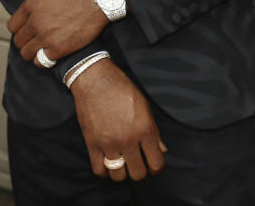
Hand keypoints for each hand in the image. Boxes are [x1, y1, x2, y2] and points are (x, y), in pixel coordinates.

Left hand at [6, 0, 105, 63]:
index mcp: (30, 6)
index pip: (12, 25)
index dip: (17, 27)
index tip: (25, 28)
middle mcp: (35, 23)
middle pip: (18, 41)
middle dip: (24, 40)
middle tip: (32, 39)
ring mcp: (46, 37)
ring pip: (27, 53)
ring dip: (31, 52)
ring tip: (39, 48)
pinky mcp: (59, 49)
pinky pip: (41, 61)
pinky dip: (42, 60)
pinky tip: (48, 54)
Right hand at [70, 59, 166, 181]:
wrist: (95, 79)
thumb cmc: (121, 88)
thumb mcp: (144, 106)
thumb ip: (154, 131)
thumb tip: (162, 149)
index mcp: (144, 129)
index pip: (156, 163)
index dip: (156, 167)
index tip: (152, 164)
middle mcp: (128, 139)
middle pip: (138, 173)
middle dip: (140, 171)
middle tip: (138, 163)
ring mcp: (109, 143)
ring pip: (119, 176)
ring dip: (122, 173)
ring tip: (122, 164)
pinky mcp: (92, 143)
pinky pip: (99, 170)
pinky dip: (104, 171)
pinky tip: (107, 162)